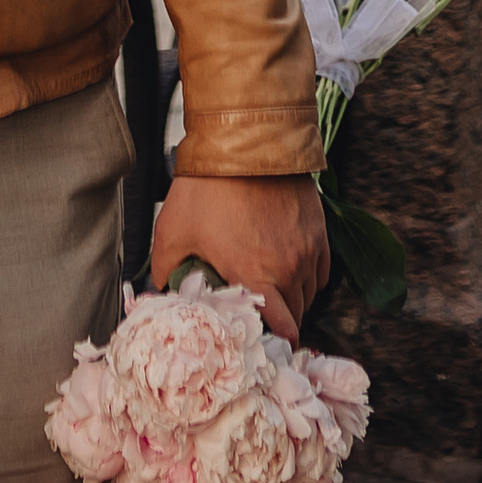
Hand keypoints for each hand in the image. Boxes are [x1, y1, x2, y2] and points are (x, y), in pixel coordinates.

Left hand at [148, 171, 329, 339]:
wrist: (243, 141)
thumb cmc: (207, 186)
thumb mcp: (173, 231)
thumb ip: (165, 270)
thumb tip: (161, 290)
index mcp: (255, 276)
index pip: (283, 330)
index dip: (276, 342)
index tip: (264, 342)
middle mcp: (288, 267)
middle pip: (297, 314)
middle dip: (281, 320)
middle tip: (261, 313)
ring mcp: (307, 247)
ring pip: (309, 291)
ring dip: (294, 297)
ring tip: (271, 287)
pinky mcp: (318, 228)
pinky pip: (321, 268)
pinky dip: (307, 274)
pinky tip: (288, 265)